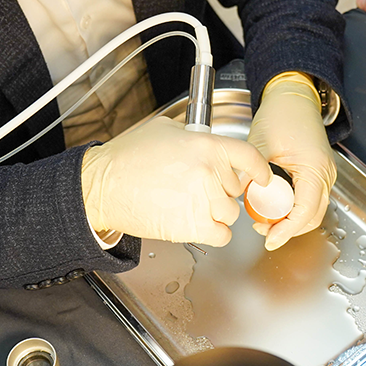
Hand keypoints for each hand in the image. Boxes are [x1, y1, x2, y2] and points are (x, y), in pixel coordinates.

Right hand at [81, 116, 270, 246]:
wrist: (102, 187)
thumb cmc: (126, 159)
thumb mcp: (163, 130)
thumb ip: (192, 135)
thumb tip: (205, 139)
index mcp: (206, 146)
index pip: (248, 158)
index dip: (259, 169)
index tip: (262, 177)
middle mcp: (208, 173)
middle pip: (236, 189)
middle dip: (223, 190)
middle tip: (201, 190)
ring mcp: (202, 201)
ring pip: (230, 213)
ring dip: (217, 212)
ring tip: (192, 205)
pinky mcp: (193, 227)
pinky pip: (222, 235)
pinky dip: (214, 232)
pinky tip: (198, 223)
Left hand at [247, 75, 335, 250]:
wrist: (293, 97)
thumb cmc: (283, 113)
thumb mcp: (260, 142)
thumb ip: (251, 171)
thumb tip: (240, 195)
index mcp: (314, 168)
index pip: (304, 211)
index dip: (287, 230)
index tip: (270, 239)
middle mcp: (324, 174)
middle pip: (311, 217)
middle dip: (287, 229)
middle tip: (262, 230)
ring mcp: (323, 174)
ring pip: (311, 211)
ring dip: (289, 220)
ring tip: (264, 219)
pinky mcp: (316, 174)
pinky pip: (308, 200)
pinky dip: (292, 209)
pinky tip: (272, 207)